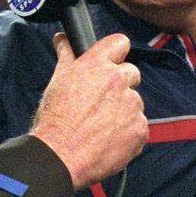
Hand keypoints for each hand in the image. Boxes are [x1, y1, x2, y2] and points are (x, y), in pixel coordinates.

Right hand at [30, 33, 147, 188]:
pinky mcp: (140, 128)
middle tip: (100, 102)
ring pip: (134, 102)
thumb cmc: (55, 120)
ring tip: (100, 126)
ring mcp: (132, 105)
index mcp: (97, 65)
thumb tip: (63, 39)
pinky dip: (128, 133)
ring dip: (123, 111)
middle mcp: (119, 80)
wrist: (60, 157)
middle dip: (120, 85)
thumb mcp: (57, 82)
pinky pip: (139, 126)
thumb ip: (66, 56)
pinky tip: (108, 140)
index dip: (115, 53)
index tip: (110, 63)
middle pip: (131, 73)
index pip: (120, 43)